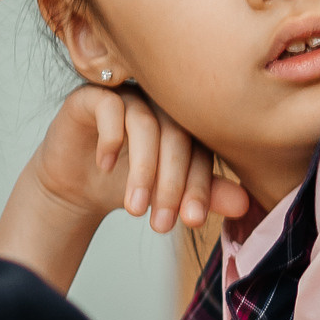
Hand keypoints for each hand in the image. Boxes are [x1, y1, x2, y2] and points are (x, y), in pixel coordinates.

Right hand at [33, 84, 250, 237]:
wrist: (74, 186)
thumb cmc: (124, 185)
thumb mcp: (166, 196)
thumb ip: (204, 195)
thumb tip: (245, 204)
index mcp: (184, 124)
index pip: (202, 150)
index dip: (200, 187)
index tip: (192, 222)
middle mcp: (159, 104)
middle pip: (177, 136)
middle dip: (171, 184)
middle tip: (162, 223)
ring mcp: (127, 96)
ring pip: (146, 124)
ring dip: (142, 170)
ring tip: (134, 208)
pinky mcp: (93, 96)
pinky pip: (110, 107)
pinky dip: (111, 139)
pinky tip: (106, 167)